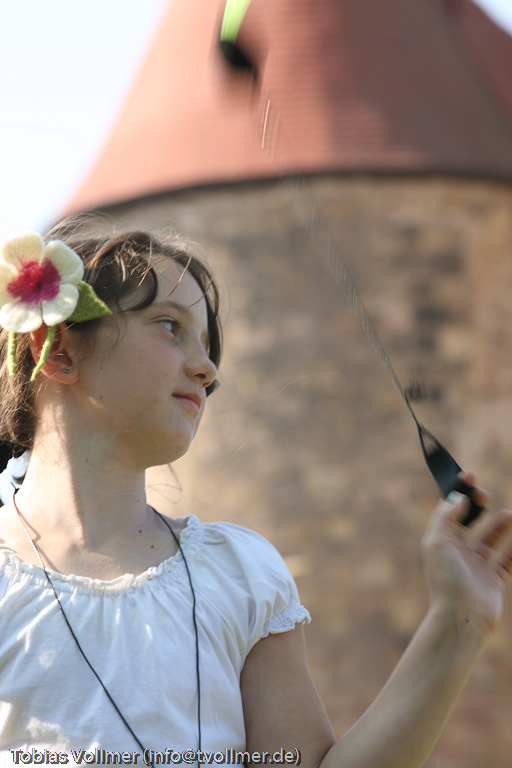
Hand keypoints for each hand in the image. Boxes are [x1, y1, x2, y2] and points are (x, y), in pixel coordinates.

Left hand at [421, 471, 511, 636]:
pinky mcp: (493, 581)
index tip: (470, 476)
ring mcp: (476, 567)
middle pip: (469, 522)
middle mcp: (458, 552)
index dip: (459, 493)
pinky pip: (507, 560)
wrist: (462, 616)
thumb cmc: (446, 579)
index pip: (450, 511)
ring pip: (490, 539)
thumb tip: (457, 497)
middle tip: (484, 495)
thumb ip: (446, 517)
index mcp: (441, 542)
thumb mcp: (438, 542)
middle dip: (478, 506)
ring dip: (500, 525)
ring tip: (509, 514)